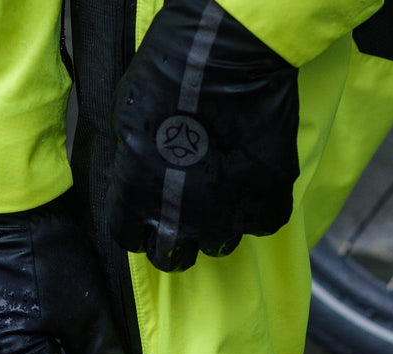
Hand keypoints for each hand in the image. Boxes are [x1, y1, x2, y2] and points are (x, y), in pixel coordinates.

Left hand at [108, 0, 299, 270]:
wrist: (228, 56)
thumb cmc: (168, 75)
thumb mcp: (126, 121)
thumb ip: (131, 165)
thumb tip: (138, 180)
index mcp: (135, 199)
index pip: (128, 239)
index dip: (138, 227)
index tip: (148, 213)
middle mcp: (178, 219)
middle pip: (171, 258)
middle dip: (175, 240)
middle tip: (187, 211)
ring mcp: (226, 217)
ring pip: (219, 245)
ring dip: (218, 224)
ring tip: (223, 191)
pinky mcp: (267, 206)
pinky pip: (260, 224)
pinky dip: (257, 207)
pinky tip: (253, 179)